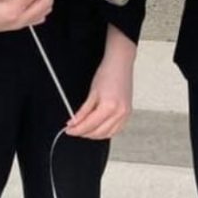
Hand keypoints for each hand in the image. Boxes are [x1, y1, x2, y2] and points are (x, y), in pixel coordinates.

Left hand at [66, 25, 135, 139]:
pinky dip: (106, 132)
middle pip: (98, 132)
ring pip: (107, 134)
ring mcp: (125, 114)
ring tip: (84, 129)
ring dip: (94, 134)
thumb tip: (73, 122)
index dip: (77, 130)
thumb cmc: (107, 73)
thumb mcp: (92, 93)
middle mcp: (119, 113)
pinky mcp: (128, 113)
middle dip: (84, 133)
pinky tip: (98, 128)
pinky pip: (116, 130)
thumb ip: (83, 111)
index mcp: (109, 107)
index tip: (69, 130)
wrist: (120, 63)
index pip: (89, 125)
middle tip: (74, 129)